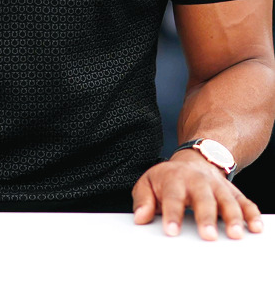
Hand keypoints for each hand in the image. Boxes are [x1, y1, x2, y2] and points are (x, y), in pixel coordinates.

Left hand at [132, 150, 262, 239]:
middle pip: (203, 197)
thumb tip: (141, 217)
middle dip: (206, 216)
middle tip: (208, 236)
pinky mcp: (232, 191)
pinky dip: (251, 213)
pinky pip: (244, 201)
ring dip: (232, 216)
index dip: (172, 214)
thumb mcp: (148, 182)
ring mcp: (217, 185)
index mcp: (174, 178)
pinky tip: (254, 227)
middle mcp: (197, 180)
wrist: (193, 160)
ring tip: (234, 234)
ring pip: (226, 199)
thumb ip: (143, 200)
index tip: (171, 231)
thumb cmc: (169, 178)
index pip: (172, 196)